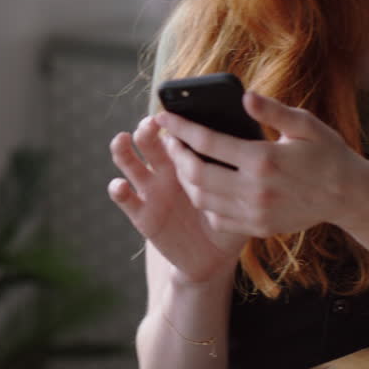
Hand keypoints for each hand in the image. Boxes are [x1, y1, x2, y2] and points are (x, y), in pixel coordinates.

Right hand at [108, 115, 246, 284]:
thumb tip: (250, 134)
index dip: (174, 124)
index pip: (176, 133)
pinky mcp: (141, 213)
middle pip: (148, 141)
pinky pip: (125, 198)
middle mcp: (164, 169)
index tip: (176, 114)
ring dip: (122, 150)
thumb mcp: (241, 189)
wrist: (216, 255)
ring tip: (123, 140)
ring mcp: (150, 190)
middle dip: (146, 129)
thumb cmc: (233, 215)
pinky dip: (118, 189)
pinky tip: (121, 185)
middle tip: (151, 124)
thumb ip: (240, 166)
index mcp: (188, 158)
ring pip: (128, 162)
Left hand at [156, 91, 368, 237]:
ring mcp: (256, 212)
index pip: (207, 141)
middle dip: (176, 154)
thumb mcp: (304, 124)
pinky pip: (217, 217)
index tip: (163, 116)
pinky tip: (204, 184)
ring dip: (186, 178)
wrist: (348, 196)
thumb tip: (244, 95)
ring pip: (202, 198)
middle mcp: (255, 189)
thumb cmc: (326, 152)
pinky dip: (204, 201)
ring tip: (183, 160)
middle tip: (170, 139)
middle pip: (197, 173)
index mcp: (263, 159)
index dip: (180, 127)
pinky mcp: (258, 227)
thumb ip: (272, 110)